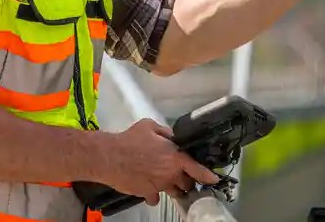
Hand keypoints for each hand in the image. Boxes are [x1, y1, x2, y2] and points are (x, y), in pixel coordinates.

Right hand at [102, 119, 219, 205]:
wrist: (110, 157)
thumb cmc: (130, 139)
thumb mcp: (150, 126)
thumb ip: (166, 133)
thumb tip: (173, 138)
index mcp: (175, 157)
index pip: (197, 169)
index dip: (208, 175)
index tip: (214, 179)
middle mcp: (170, 174)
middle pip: (187, 182)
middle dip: (186, 179)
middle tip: (180, 173)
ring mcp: (159, 186)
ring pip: (173, 191)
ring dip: (173, 188)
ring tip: (166, 181)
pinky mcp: (147, 194)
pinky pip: (155, 198)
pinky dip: (154, 194)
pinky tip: (148, 186)